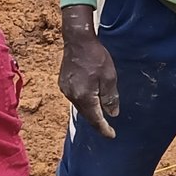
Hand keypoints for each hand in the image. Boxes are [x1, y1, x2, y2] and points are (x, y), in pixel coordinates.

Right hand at [59, 12, 119, 138]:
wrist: (78, 40)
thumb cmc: (96, 57)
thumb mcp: (109, 77)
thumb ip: (110, 97)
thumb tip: (112, 114)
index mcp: (84, 96)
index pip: (95, 119)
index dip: (104, 129)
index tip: (112, 135)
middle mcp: (72, 96)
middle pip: (86, 114)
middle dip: (97, 121)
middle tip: (108, 127)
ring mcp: (65, 89)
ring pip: (80, 106)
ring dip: (90, 110)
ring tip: (100, 114)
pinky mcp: (63, 83)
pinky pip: (75, 97)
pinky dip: (84, 101)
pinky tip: (90, 98)